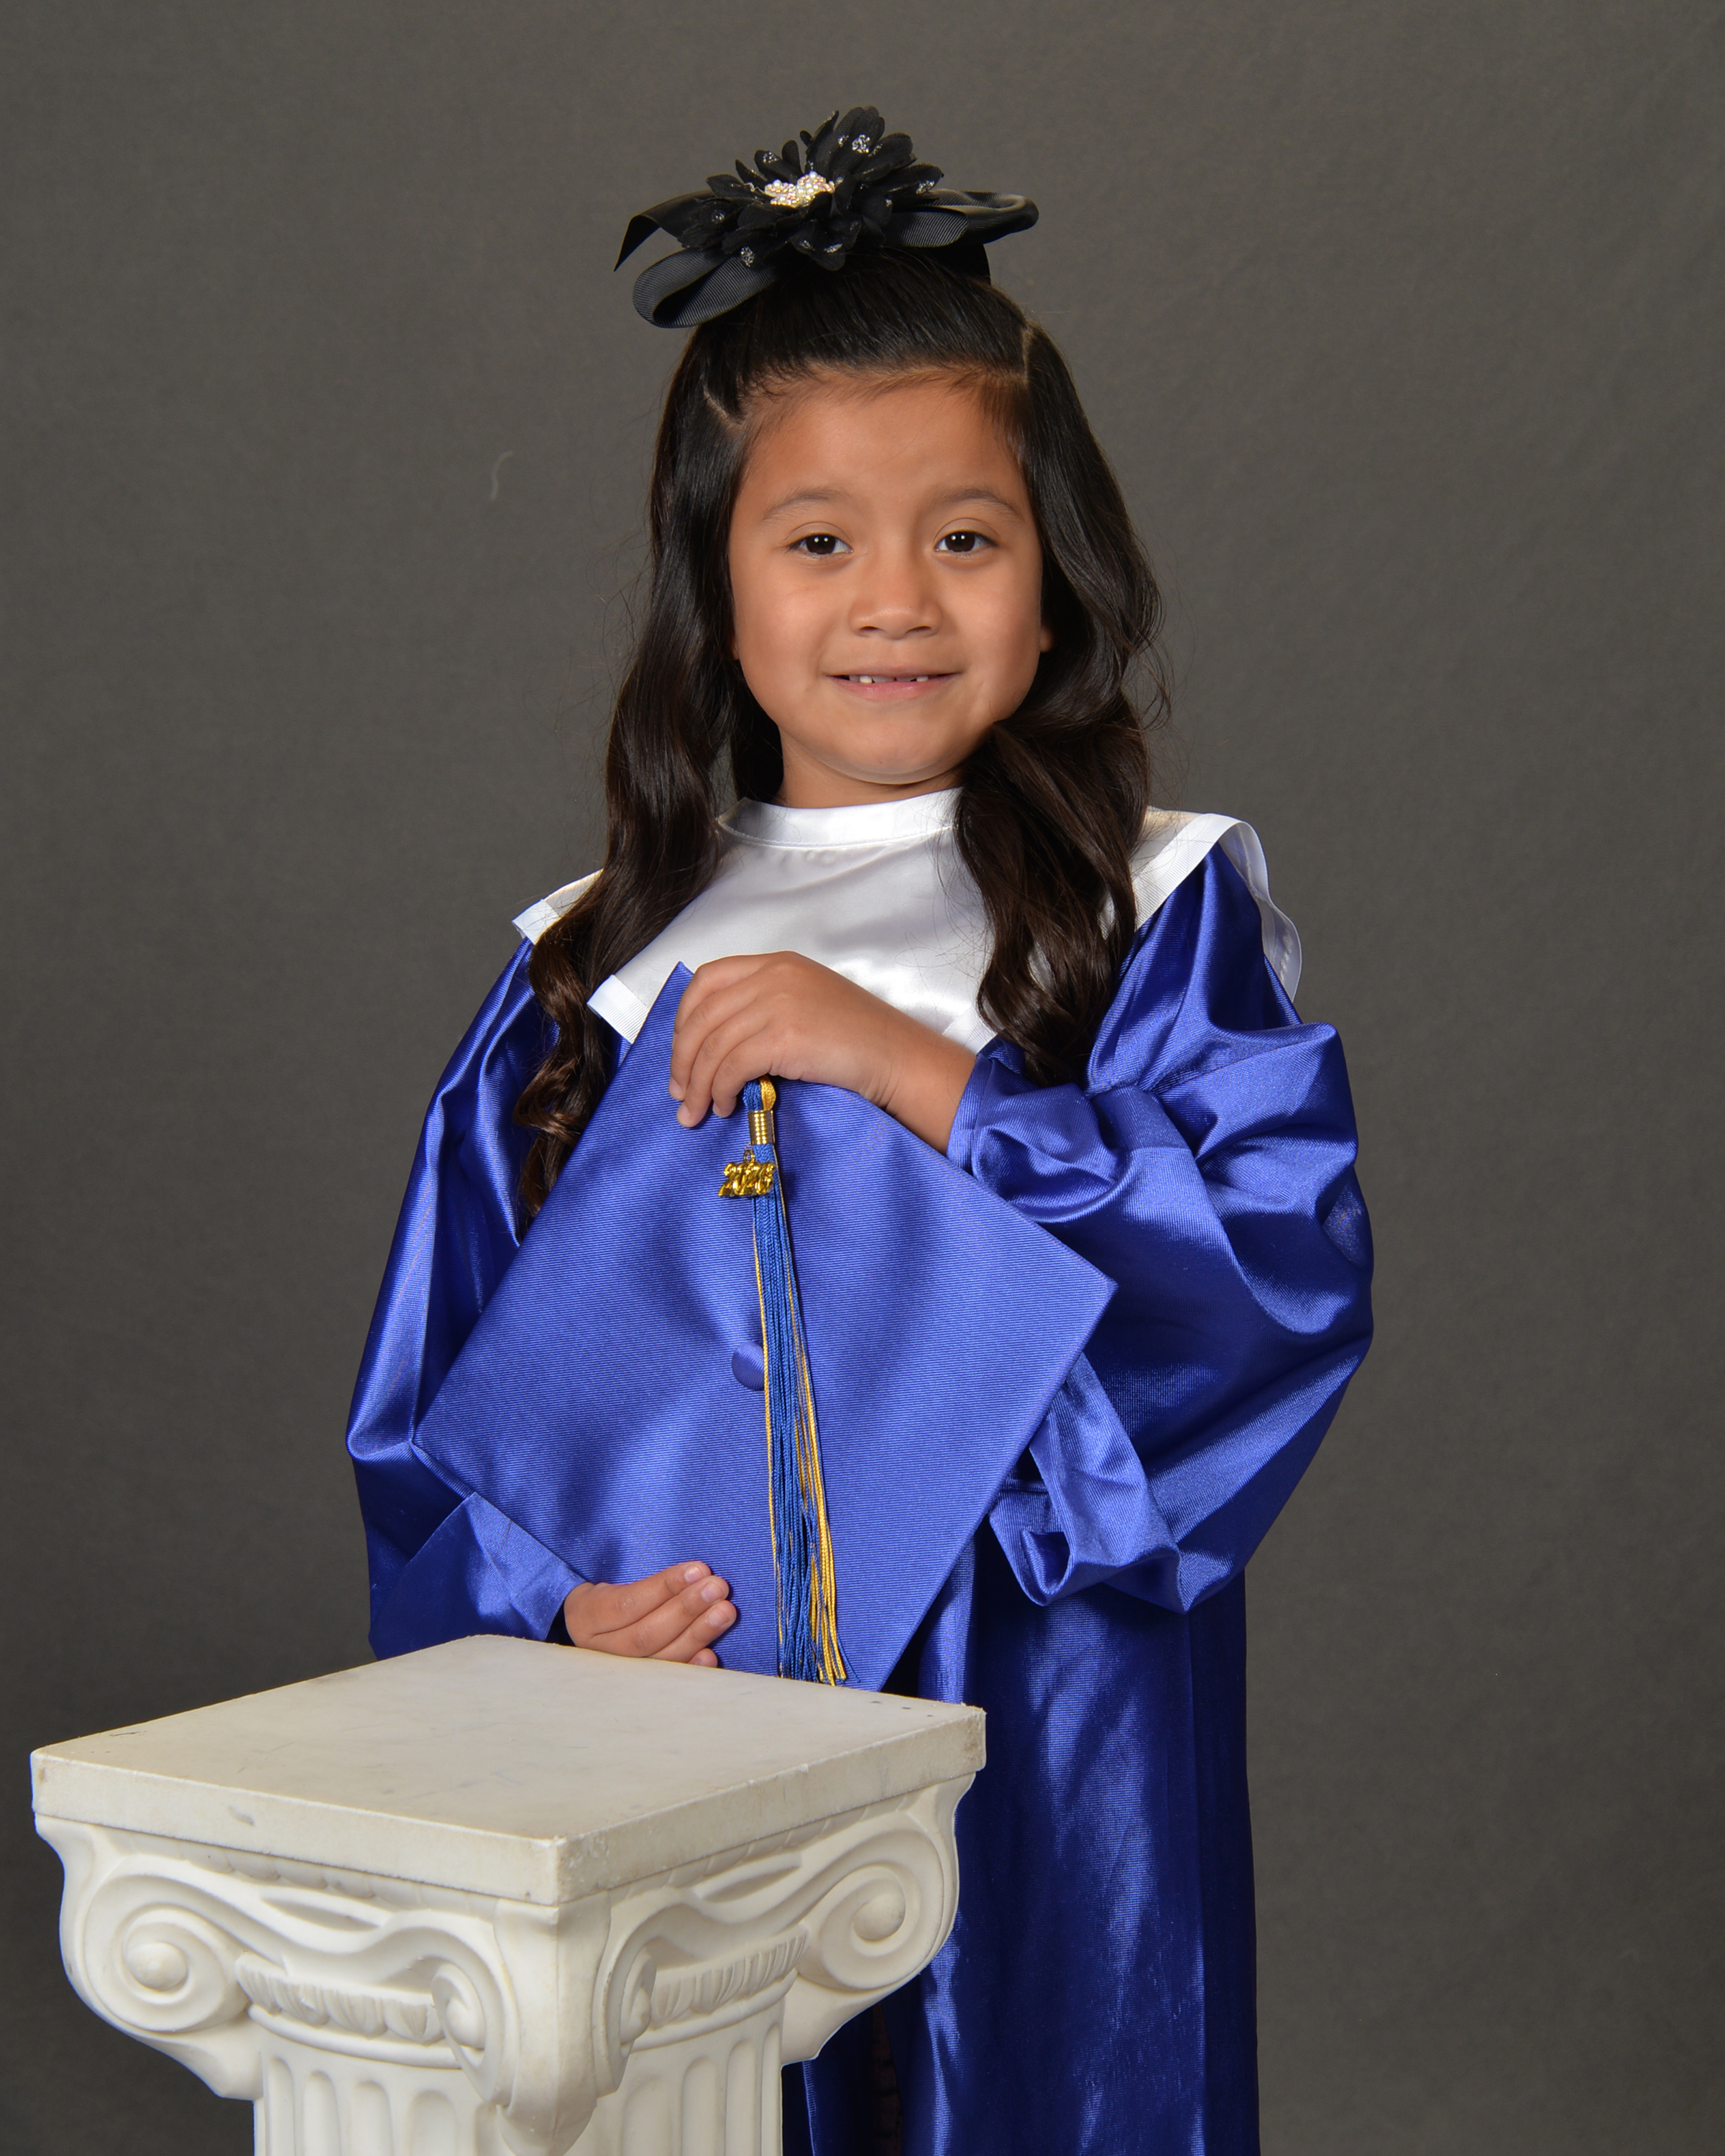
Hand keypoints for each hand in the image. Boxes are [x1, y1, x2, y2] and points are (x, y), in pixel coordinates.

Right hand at [562, 1561, 736, 1666]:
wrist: (593, 1631)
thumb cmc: (612, 1598)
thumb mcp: (611, 1585)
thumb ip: (646, 1584)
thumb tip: (697, 1575)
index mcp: (587, 1617)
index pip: (627, 1603)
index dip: (664, 1587)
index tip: (698, 1569)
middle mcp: (600, 1650)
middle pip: (645, 1634)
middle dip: (686, 1609)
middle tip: (718, 1587)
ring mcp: (621, 1672)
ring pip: (660, 1657)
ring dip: (698, 1634)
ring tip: (725, 1611)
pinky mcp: (642, 1685)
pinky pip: (669, 1679)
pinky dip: (691, 1667)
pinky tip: (712, 1655)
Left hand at [669, 952, 974, 1150]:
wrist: (899, 1057)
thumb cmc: (863, 1040)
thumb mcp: (809, 1004)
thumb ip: (767, 1008)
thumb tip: (719, 1048)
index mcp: (778, 963)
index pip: (708, 979)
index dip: (685, 1017)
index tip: (682, 1051)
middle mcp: (774, 975)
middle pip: (702, 1015)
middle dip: (682, 1059)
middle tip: (680, 1093)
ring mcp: (779, 1003)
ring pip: (712, 1044)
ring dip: (697, 1083)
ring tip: (697, 1111)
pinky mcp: (784, 1036)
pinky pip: (731, 1065)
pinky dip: (719, 1089)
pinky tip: (726, 1105)